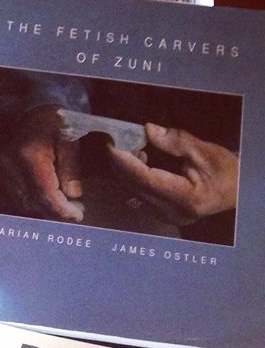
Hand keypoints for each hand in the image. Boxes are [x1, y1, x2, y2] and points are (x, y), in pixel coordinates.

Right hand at [4, 105, 83, 221]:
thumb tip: (74, 196)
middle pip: (32, 201)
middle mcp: (10, 166)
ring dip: (44, 209)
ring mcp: (2, 171)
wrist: (31, 111)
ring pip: (24, 203)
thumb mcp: (70, 140)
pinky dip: (34, 203)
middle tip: (74, 212)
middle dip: (55, 211)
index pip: (44, 192)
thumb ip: (71, 169)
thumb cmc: (53, 122)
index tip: (77, 215)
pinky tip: (49, 200)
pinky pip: (17, 198)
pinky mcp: (0, 174)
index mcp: (29, 155)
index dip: (61, 208)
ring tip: (64, 206)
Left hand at [107, 123, 237, 224]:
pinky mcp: (161, 215)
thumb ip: (175, 142)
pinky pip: (139, 195)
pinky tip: (139, 162)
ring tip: (131, 148)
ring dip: (126, 170)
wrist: (236, 192)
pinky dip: (134, 177)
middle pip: (135, 187)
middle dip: (120, 163)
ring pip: (133, 192)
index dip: (125, 162)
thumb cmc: (226, 172)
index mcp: (186, 198)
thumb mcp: (205, 152)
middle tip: (116, 141)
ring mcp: (164, 217)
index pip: (145, 179)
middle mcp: (171, 212)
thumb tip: (148, 130)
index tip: (112, 146)